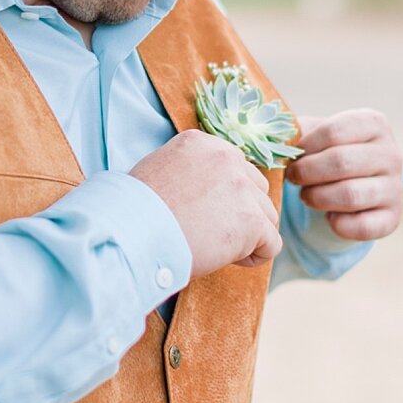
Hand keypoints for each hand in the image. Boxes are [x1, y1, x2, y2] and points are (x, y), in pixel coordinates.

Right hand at [130, 130, 282, 276]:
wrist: (130, 234)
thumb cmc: (134, 212)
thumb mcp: (160, 170)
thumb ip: (192, 170)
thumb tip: (211, 191)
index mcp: (203, 143)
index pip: (235, 169)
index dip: (224, 197)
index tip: (202, 213)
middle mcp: (227, 158)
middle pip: (256, 190)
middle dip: (241, 214)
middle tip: (210, 233)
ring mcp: (242, 188)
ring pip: (267, 216)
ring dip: (248, 235)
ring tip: (215, 247)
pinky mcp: (251, 221)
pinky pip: (272, 244)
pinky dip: (255, 256)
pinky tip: (229, 259)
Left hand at [285, 108, 402, 241]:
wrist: (357, 184)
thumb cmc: (329, 153)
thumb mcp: (317, 136)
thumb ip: (298, 133)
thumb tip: (275, 140)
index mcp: (375, 124)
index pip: (333, 132)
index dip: (306, 147)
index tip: (293, 156)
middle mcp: (392, 154)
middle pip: (341, 163)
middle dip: (307, 173)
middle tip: (294, 178)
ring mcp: (395, 188)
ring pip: (350, 195)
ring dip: (317, 198)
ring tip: (307, 196)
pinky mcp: (392, 218)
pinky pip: (360, 227)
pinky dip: (337, 224)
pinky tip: (329, 216)